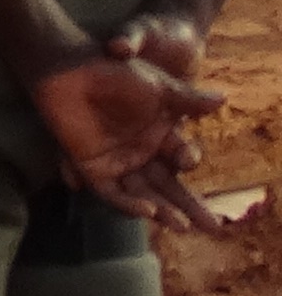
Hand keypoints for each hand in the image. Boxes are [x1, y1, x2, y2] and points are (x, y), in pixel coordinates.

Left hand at [37, 17, 233, 228]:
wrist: (71, 69)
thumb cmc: (114, 73)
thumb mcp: (157, 87)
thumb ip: (188, 99)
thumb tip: (223, 99)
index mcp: (160, 136)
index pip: (182, 158)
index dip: (188, 161)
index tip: (189, 160)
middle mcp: (141, 153)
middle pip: (169, 185)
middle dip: (190, 206)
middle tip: (213, 226)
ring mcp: (117, 162)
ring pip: (144, 194)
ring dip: (163, 210)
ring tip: (182, 226)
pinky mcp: (91, 167)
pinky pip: (111, 192)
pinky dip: (128, 203)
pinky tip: (147, 211)